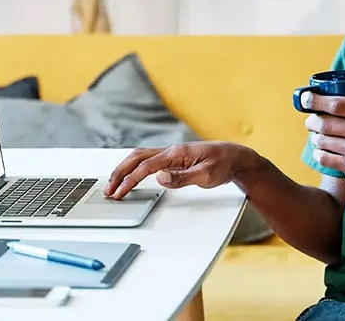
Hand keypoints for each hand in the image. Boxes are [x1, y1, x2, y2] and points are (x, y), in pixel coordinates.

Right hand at [104, 141, 251, 198]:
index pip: (146, 167)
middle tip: (108, 189)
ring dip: (125, 169)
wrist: (236, 157)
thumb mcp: (206, 176)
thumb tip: (159, 177)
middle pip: (137, 158)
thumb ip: (181, 177)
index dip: (130, 180)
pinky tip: (131, 175)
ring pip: (140, 157)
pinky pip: (148, 160)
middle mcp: (171, 151)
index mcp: (176, 154)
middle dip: (120, 173)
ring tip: (114, 184)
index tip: (119, 193)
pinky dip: (135, 167)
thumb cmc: (223, 165)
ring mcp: (172, 153)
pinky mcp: (174, 158)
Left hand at [303, 75, 344, 183]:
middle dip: (311, 120)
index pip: (336, 105)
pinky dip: (318, 152)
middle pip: (324, 123)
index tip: (306, 98)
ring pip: (322, 141)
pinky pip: (325, 159)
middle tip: (311, 118)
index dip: (316, 101)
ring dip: (315, 135)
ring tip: (318, 132)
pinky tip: (322, 147)